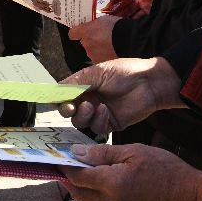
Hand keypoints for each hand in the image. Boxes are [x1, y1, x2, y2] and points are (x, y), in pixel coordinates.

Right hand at [57, 56, 182, 133]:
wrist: (149, 82)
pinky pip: (96, 128)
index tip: (52, 100)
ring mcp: (99, 114)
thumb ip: (75, 82)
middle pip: (68, 112)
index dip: (57, 99)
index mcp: (84, 87)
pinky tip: (105, 110)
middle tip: (71, 107)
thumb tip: (55, 89)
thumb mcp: (96, 72)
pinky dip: (98, 120)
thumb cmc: (124, 72)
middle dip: (67, 110)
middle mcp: (89, 100)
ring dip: (83, 115)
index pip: (64, 96)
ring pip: (80, 123)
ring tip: (92, 105)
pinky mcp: (110, 124)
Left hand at [62, 143, 201, 200]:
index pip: (78, 177)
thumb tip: (79, 154)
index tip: (59, 159)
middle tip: (66, 168)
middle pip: (79, 194)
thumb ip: (104, 154)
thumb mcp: (136, 152)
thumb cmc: (168, 171)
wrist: (193, 200)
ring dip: (82, 193)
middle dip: (70, 181)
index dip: (66, 167)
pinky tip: (102, 192)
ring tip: (82, 179)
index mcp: (112, 184)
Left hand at [68, 15, 120, 63]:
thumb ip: (94, 24)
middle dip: (90, 40)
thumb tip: (92, 25)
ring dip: (97, 49)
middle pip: (84, 43)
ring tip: (108, 45)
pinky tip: (111, 52)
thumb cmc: (116, 27)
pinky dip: (103, 56)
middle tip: (100, 37)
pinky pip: (99, 58)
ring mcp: (93, 55)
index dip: (76, 32)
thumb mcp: (103, 19)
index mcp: (85, 32)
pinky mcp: (100, 62)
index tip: (79, 31)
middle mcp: (86, 44)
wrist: (129, 40)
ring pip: (92, 51)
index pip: (72, 33)